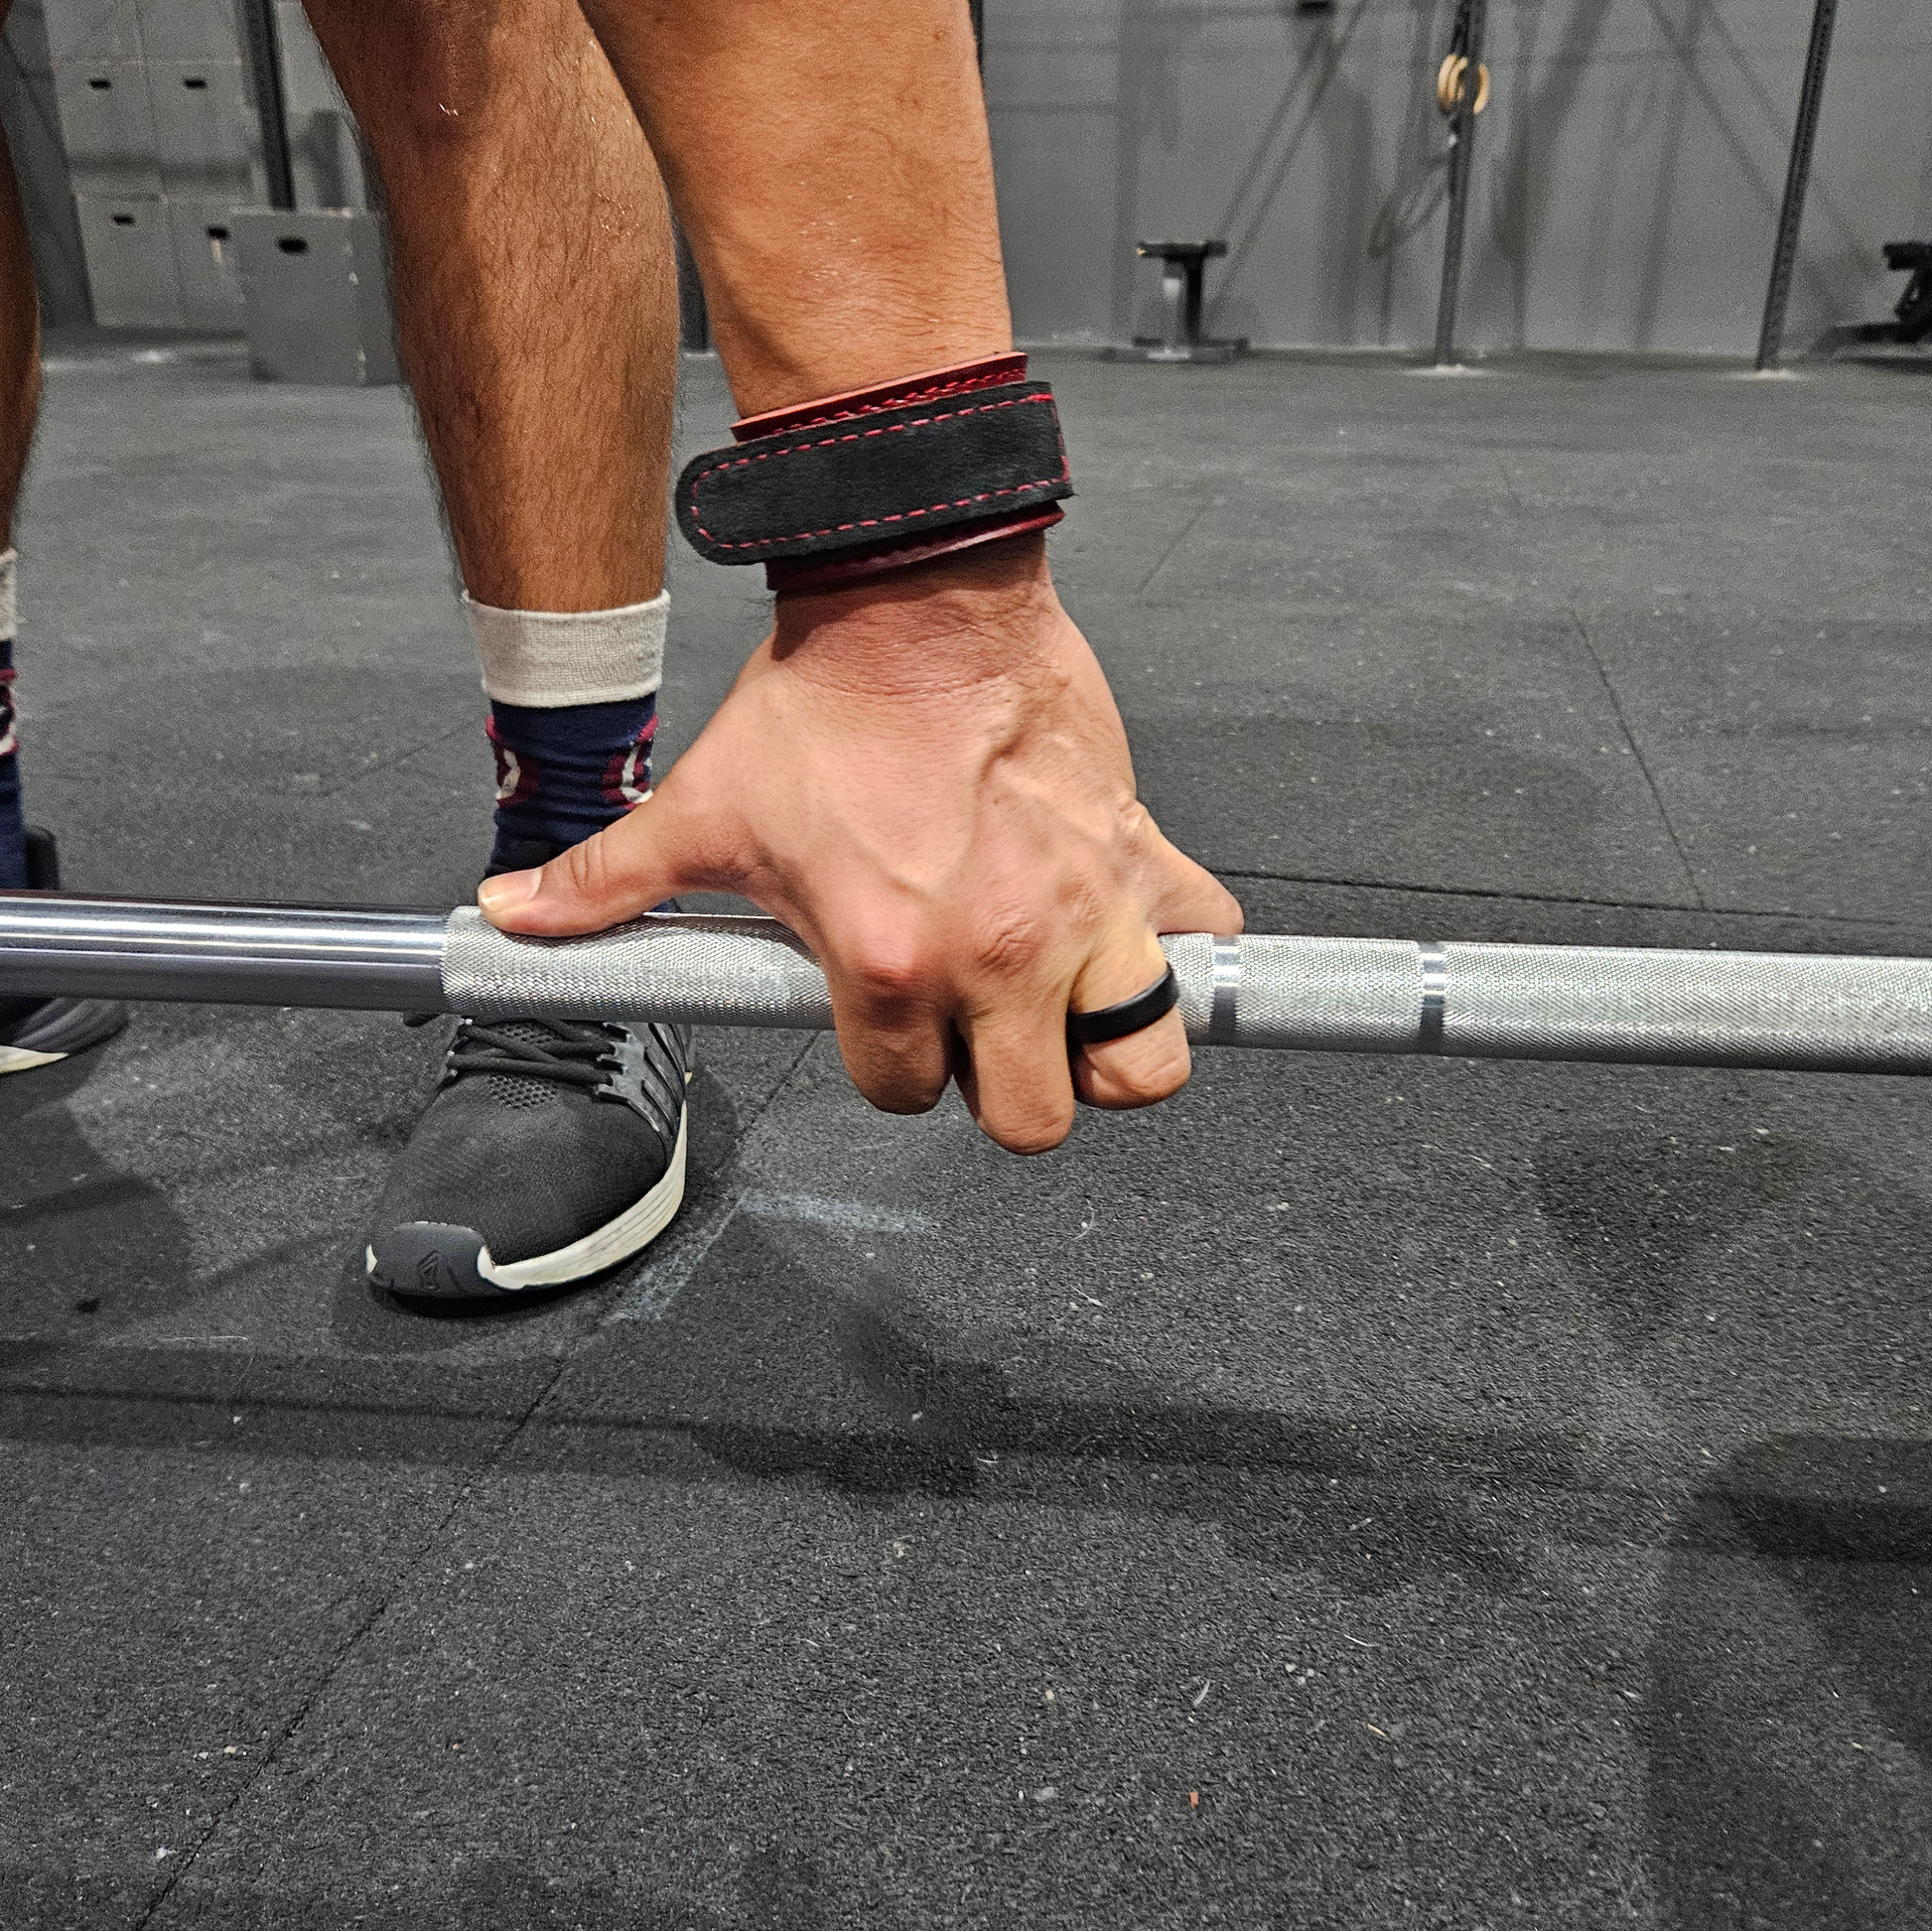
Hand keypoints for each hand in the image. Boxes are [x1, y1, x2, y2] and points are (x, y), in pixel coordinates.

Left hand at [477, 537, 1243, 1151]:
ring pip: (1144, 1060)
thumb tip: (508, 921)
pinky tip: (1133, 928)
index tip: (886, 1027)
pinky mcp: (1141, 853)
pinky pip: (1206, 936)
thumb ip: (609, 888)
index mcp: (892, 964)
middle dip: (1002, 1089)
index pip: (905, 1096)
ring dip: (1107, 1049)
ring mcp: (1085, 911)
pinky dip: (1186, 946)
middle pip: (1033, 1118)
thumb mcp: (706, 808)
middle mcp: (999, 957)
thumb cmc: (823, 704)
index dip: (891, 1071)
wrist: (917, 597)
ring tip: (1068, 1008)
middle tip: (980, 1034)